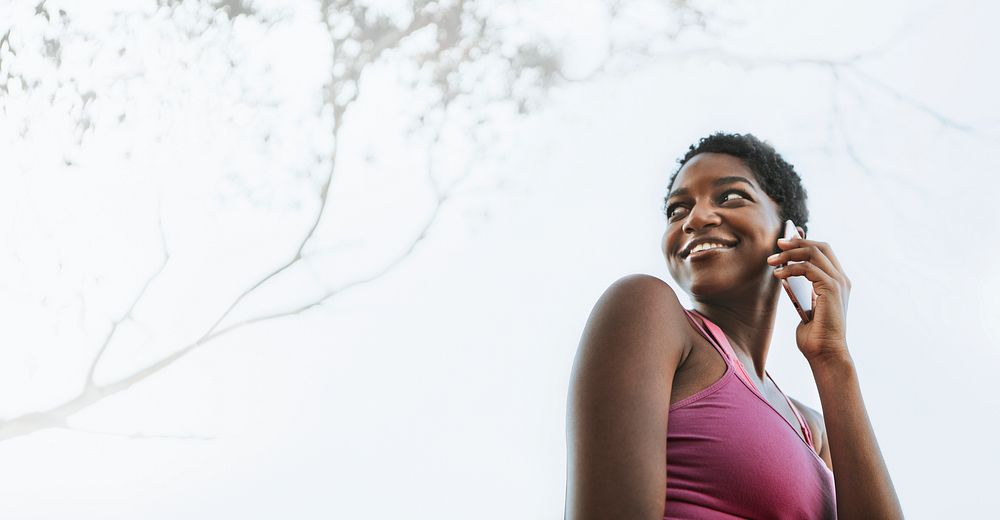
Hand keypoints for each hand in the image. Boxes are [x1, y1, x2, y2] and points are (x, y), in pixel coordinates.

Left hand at [767, 236, 851, 362]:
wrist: (825, 353)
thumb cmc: (814, 335)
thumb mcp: (806, 307)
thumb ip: (802, 290)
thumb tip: (785, 275)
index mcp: (838, 282)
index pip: (824, 252)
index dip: (804, 242)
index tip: (784, 241)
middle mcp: (841, 279)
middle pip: (821, 246)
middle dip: (797, 241)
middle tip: (777, 243)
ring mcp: (838, 282)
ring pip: (814, 253)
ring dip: (790, 254)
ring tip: (772, 261)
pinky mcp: (832, 288)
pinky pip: (808, 268)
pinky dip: (790, 268)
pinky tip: (777, 275)